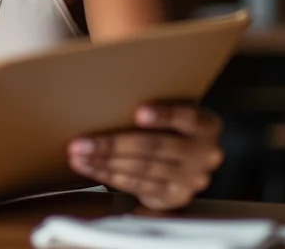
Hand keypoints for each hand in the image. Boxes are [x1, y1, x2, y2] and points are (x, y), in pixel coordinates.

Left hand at [67, 103, 223, 210]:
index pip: (186, 117)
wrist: (186, 153)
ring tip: (78, 156)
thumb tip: (104, 88)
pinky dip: (110, 177)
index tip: (138, 112)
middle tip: (81, 142)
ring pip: (142, 170)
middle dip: (113, 145)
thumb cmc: (167, 120)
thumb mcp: (170, 106)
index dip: (163, 115)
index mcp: (205, 125)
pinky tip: (91, 168)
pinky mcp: (175, 197)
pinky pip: (138, 187)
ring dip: (105, 163)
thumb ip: (150, 100)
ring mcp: (191, 180)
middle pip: (155, 147)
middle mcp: (204, 154)